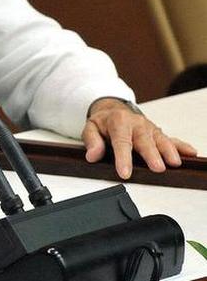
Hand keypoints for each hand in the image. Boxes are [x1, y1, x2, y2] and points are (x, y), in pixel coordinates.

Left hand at [82, 97, 197, 178]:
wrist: (113, 109)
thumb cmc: (103, 122)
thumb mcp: (90, 127)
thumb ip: (92, 141)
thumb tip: (92, 155)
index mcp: (118, 122)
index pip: (121, 142)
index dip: (123, 158)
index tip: (125, 172)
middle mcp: (136, 124)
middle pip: (145, 140)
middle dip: (152, 154)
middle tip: (157, 168)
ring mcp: (149, 129)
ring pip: (160, 139)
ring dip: (169, 151)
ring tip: (174, 163)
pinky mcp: (158, 133)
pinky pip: (171, 139)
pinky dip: (181, 146)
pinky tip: (190, 153)